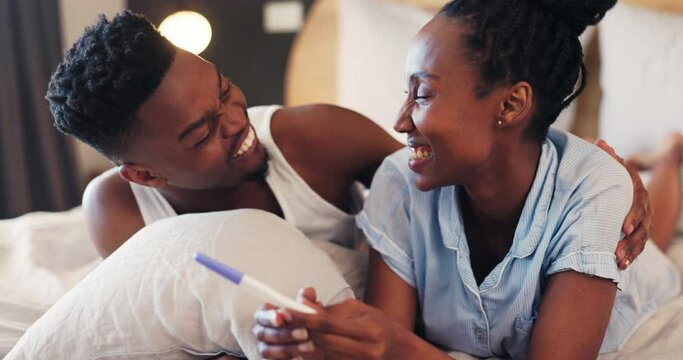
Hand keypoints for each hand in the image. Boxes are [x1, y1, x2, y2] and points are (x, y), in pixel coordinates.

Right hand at [253, 288, 321, 359]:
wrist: (318, 344)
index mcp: (268, 315)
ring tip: (309, 346)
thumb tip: (308, 292)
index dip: (269, 315)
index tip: (280, 317)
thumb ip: (309, 301)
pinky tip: (301, 358)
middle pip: (264, 333)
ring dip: (289, 348)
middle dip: (284, 333)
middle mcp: (263, 333)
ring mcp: (267, 349)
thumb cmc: (309, 324)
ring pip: (268, 351)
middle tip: (304, 333)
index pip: (262, 313)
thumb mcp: (312, 311)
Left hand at [254, 288, 403, 359]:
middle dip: (299, 330)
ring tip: (284, 332)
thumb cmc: (375, 323)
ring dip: (300, 344)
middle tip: (279, 320)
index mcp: (369, 330)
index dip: (304, 318)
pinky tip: (296, 348)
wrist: (395, 349)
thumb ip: (329, 308)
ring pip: (321, 354)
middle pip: (322, 341)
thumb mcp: (356, 309)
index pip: (329, 324)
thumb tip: (302, 302)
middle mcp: (365, 350)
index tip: (284, 311)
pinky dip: (308, 355)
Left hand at [595, 140, 652, 268]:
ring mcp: (643, 223)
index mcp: (637, 193)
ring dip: (629, 251)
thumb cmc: (615, 177)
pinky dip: (630, 257)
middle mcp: (644, 209)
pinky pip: (638, 247)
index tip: (623, 227)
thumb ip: (608, 158)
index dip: (633, 216)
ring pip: (640, 240)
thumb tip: (600, 143)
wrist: (627, 186)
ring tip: (618, 261)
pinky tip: (620, 267)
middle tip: (617, 250)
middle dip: (630, 240)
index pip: (638, 205)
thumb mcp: (613, 167)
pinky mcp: (639, 234)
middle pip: (640, 227)